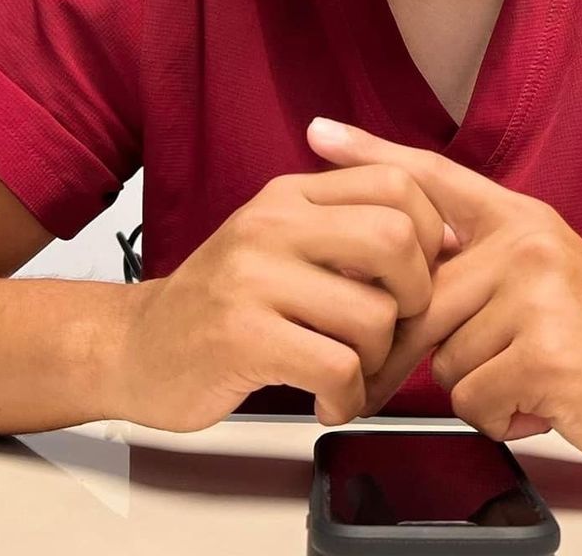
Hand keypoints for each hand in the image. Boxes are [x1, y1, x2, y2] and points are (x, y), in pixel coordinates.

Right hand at [110, 163, 454, 431]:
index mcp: (290, 194)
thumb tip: (444, 234)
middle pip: (395, 239)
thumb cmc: (227, 301)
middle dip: (414, 296)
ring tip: (349, 371)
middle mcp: (273, 224)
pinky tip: (326, 399)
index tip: (420, 273)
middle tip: (391, 327)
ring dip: (377, 361)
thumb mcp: (280, 239)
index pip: (396, 181)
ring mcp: (254, 278)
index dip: (428, 230)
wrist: (137, 347)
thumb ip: (347, 226)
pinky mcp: (242, 337)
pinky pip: (338, 367)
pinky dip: (347, 397)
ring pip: (374, 315)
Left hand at [308, 116, 581, 473]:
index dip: (373, 154)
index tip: (318, 131)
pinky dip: (500, 415)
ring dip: (478, 386)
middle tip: (465, 371)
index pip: (434, 178)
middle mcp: (528, 242)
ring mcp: (539, 291)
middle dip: (420, 351)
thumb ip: (477, 270)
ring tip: (529, 375)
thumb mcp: (540, 280)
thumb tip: (399, 286)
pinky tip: (542, 399)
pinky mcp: (548, 348)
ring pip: (444, 358)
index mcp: (520, 219)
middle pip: (420, 299)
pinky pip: (473, 397)